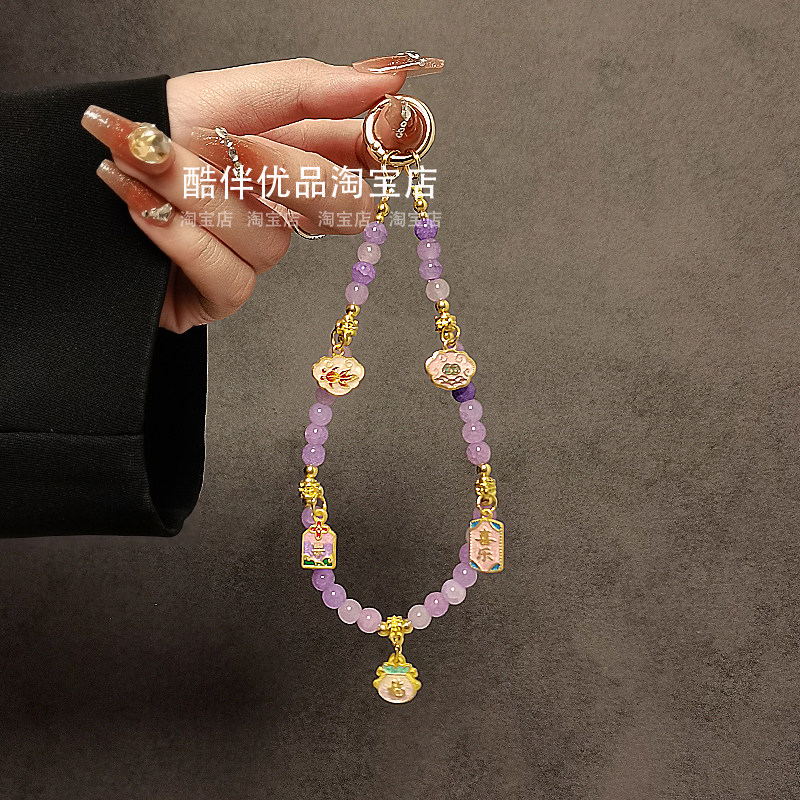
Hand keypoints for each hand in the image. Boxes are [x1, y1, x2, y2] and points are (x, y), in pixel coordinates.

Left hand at [82, 55, 440, 332]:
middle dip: (285, 171)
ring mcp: (255, 251)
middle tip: (234, 149)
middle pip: (340, 203)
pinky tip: (143, 212)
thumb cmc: (139, 135)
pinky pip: (234, 277)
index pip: (357, 149)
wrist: (67, 189)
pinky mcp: (226, 294)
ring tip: (145, 164)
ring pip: (272, 238)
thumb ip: (301, 89)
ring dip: (202, 197)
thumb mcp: (217, 97)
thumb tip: (381, 80)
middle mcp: (279, 201)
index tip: (386, 114)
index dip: (375, 137)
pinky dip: (183, 239)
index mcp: (286, 147)